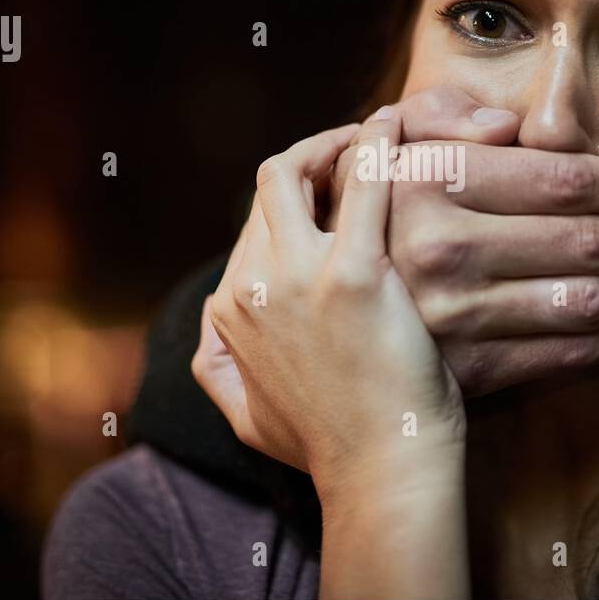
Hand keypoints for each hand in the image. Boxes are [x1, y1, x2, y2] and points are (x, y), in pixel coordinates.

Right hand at [198, 112, 464, 494]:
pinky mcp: (352, 276)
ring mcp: (297, 277)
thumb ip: (218, 370)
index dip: (295, 200)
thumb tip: (205, 338)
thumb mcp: (248, 416)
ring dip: (331, 141)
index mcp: (231, 311)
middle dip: (307, 158)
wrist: (381, 476)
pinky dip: (374, 142)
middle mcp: (252, 285)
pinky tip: (394, 123)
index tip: (334, 190)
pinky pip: (361, 182)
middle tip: (353, 149)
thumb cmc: (332, 448)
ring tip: (373, 133)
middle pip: (266, 188)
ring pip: (292, 172)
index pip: (254, 225)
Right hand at [326, 86, 598, 395]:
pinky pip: (564, 356)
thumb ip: (442, 114)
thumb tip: (513, 126)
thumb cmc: (375, 216)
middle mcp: (438, 247)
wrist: (328, 321)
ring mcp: (452, 315)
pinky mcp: (465, 369)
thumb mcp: (390, 147)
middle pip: (592, 242)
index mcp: (428, 180)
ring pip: (589, 302)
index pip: (568, 178)